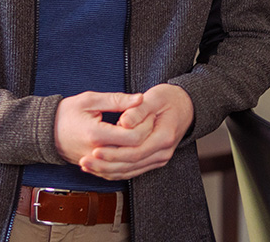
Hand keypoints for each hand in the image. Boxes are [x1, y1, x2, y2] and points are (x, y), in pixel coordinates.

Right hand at [54, 91, 153, 167]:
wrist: (46, 130)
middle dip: (146, 137)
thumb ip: (116, 100)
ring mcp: (97, 164)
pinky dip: (130, 162)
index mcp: (96, 134)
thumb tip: (140, 99)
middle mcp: (97, 153)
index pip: (132, 136)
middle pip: (134, 152)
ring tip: (146, 135)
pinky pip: (120, 172)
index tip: (148, 113)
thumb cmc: (67, 112)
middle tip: (151, 123)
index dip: (145, 125)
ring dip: (141, 151)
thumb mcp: (90, 100)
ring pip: (129, 166)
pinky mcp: (96, 169)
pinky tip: (136, 151)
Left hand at [78, 84, 193, 179]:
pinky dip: (116, 171)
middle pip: (131, 164)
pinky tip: (99, 168)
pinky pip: (134, 170)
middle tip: (84, 162)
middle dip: (106, 165)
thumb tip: (124, 121)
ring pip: (131, 170)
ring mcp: (159, 158)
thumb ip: (138, 110)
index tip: (94, 149)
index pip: (135, 150)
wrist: (185, 106)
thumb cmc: (167, 98)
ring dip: (108, 170)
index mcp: (163, 136)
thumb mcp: (154, 98)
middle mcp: (163, 152)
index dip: (113, 152)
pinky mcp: (154, 159)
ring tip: (86, 167)